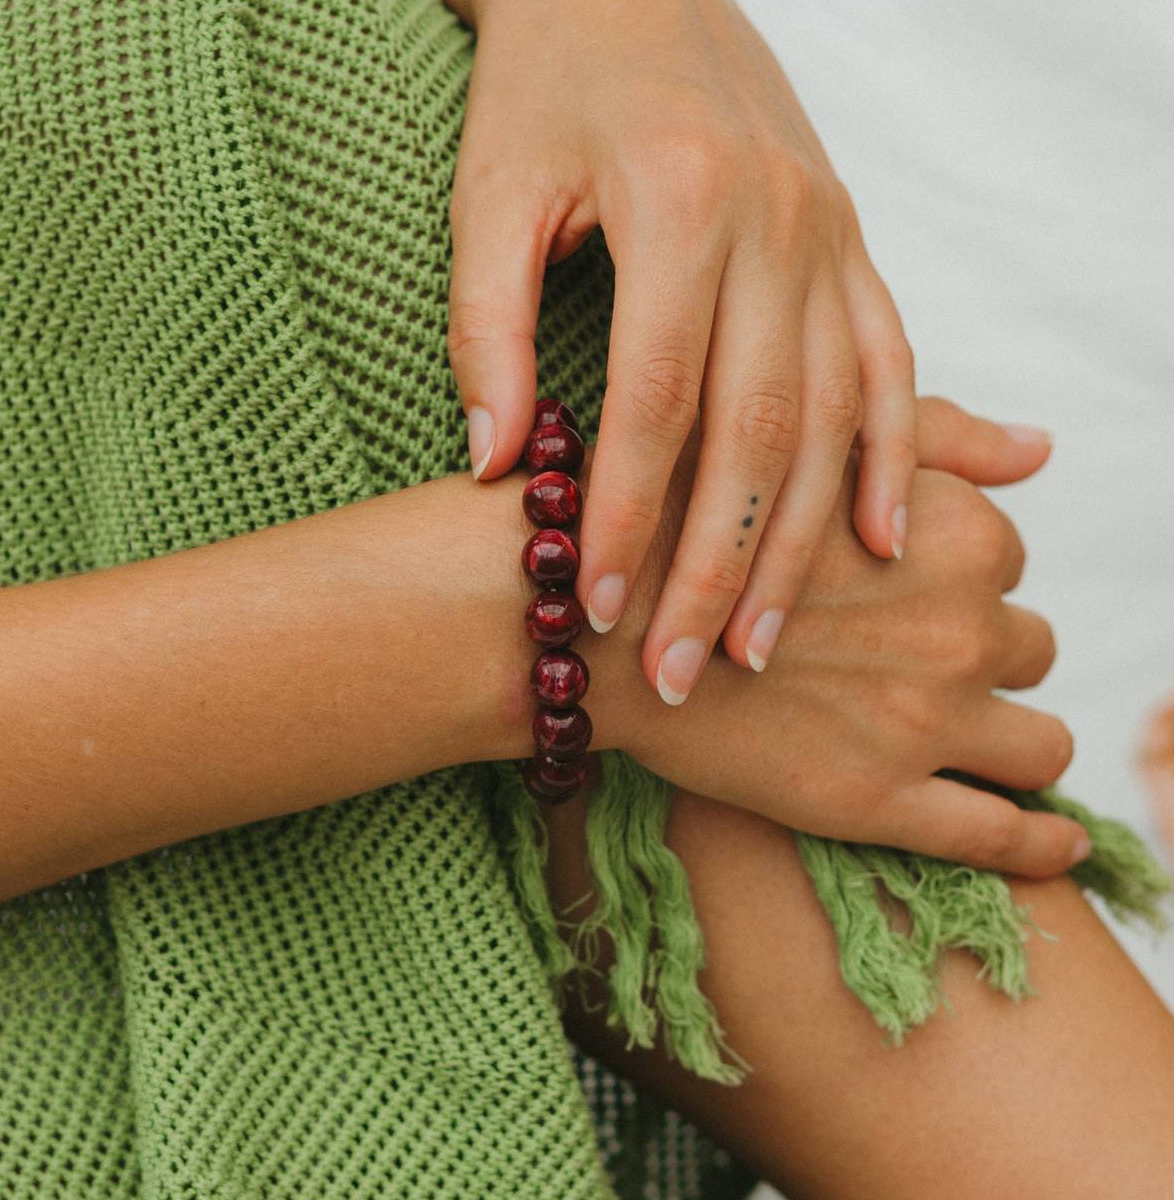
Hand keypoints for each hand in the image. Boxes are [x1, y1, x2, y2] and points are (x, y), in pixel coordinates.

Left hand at [445, 0, 961, 706]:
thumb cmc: (547, 89)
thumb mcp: (491, 191)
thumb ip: (487, 326)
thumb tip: (495, 464)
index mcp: (680, 203)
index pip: (657, 400)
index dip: (624, 516)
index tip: (594, 607)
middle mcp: (776, 224)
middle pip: (758, 432)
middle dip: (718, 567)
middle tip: (684, 670)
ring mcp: (830, 236)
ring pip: (836, 418)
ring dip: (803, 545)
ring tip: (767, 646)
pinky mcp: (854, 244)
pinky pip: (893, 365)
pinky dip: (898, 459)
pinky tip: (888, 542)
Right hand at [564, 397, 1085, 877]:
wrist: (596, 626)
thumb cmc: (689, 522)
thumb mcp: (812, 446)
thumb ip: (935, 440)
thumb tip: (1043, 448)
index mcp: (952, 532)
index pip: (1005, 560)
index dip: (952, 576)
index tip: (895, 589)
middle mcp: (961, 624)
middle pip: (1027, 646)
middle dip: (977, 651)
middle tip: (903, 658)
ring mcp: (927, 720)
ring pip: (1042, 744)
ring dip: (1011, 736)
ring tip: (959, 738)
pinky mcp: (881, 802)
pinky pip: (1005, 837)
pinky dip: (1041, 845)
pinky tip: (1056, 846)